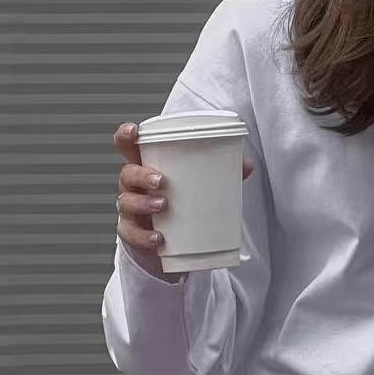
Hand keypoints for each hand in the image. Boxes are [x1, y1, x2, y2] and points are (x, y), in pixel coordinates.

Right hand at [113, 121, 254, 255]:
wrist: (170, 243)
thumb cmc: (180, 206)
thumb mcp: (199, 187)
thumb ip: (222, 173)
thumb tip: (247, 165)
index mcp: (146, 168)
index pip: (129, 148)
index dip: (126, 137)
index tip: (134, 131)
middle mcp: (134, 187)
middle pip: (127, 174)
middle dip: (141, 175)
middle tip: (161, 181)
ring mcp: (131, 210)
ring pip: (127, 202)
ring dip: (144, 203)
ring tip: (164, 205)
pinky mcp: (133, 234)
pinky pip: (131, 234)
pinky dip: (144, 236)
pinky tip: (159, 237)